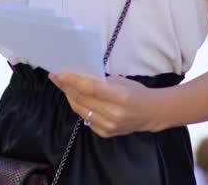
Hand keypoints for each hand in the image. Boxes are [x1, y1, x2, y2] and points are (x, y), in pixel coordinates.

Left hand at [48, 72, 162, 137]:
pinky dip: (80, 108)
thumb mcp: (121, 82)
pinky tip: (76, 99)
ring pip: (81, 110)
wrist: (151, 113)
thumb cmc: (136, 92)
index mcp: (119, 97)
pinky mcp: (106, 133)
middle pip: (82, 100)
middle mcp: (113, 114)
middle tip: (55, 77)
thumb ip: (100, 82)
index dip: (72, 81)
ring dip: (70, 97)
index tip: (58, 74)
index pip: (89, 88)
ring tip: (63, 87)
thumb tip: (78, 78)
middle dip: (66, 87)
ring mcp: (109, 126)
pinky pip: (87, 119)